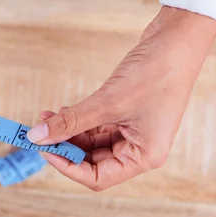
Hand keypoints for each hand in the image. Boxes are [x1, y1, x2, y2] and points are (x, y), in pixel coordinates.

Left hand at [27, 7, 215, 190]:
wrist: (178, 39)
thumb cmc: (156, 73)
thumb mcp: (107, 102)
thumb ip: (71, 122)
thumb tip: (37, 137)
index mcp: (144, 157)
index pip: (98, 177)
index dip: (68, 167)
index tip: (44, 150)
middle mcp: (140, 150)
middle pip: (94, 161)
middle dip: (66, 148)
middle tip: (40, 134)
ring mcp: (134, 133)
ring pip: (92, 144)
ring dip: (69, 133)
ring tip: (46, 119)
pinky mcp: (128, 116)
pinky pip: (97, 127)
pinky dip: (79, 122)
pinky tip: (61, 112)